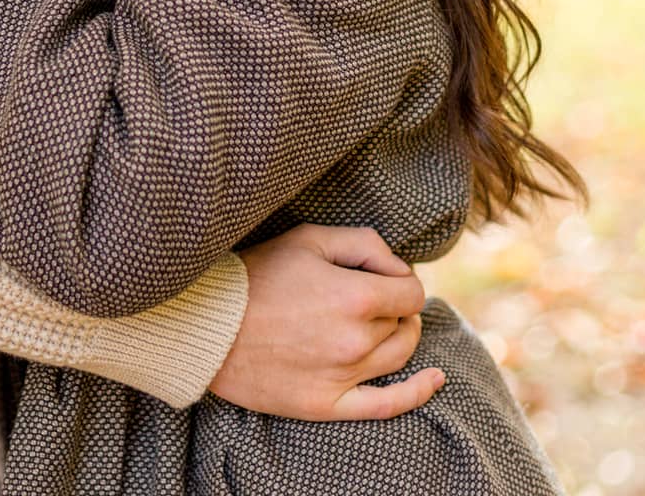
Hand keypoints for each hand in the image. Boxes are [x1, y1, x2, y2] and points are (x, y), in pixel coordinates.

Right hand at [208, 224, 442, 420]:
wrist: (210, 325)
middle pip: (404, 322)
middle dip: (393, 304)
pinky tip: (435, 381)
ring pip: (399, 355)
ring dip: (399, 335)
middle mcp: (356, 341)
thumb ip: (364, 243)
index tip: (378, 274)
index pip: (411, 290)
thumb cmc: (257, 275)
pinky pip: (387, 405)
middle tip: (366, 293)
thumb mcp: (309, 238)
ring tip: (380, 321)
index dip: (399, 277)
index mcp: (354, 297)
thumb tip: (398, 265)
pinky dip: (417, 392)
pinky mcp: (327, 404)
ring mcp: (344, 377)